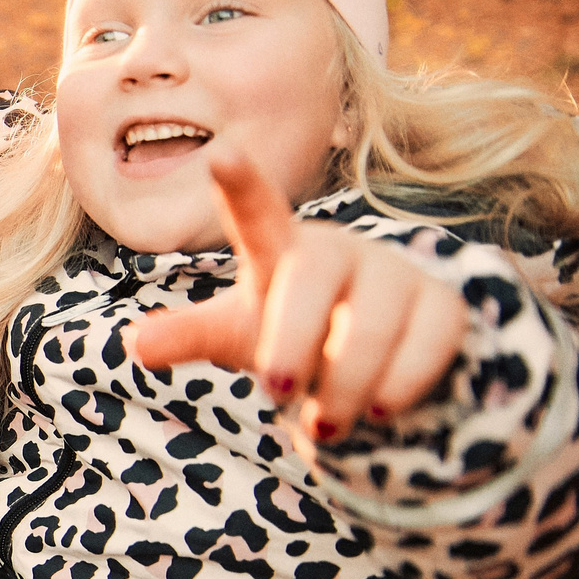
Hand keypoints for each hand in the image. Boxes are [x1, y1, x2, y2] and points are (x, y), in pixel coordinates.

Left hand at [129, 153, 468, 441]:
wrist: (376, 359)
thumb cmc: (292, 332)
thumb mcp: (238, 333)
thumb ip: (192, 334)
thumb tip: (134, 343)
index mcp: (280, 252)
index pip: (258, 215)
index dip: (241, 188)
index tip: (220, 155)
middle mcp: (339, 252)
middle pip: (311, 277)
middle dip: (291, 340)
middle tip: (273, 392)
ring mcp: (396, 274)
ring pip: (373, 323)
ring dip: (344, 384)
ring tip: (323, 424)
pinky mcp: (444, 305)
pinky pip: (429, 342)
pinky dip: (400, 386)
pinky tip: (382, 410)